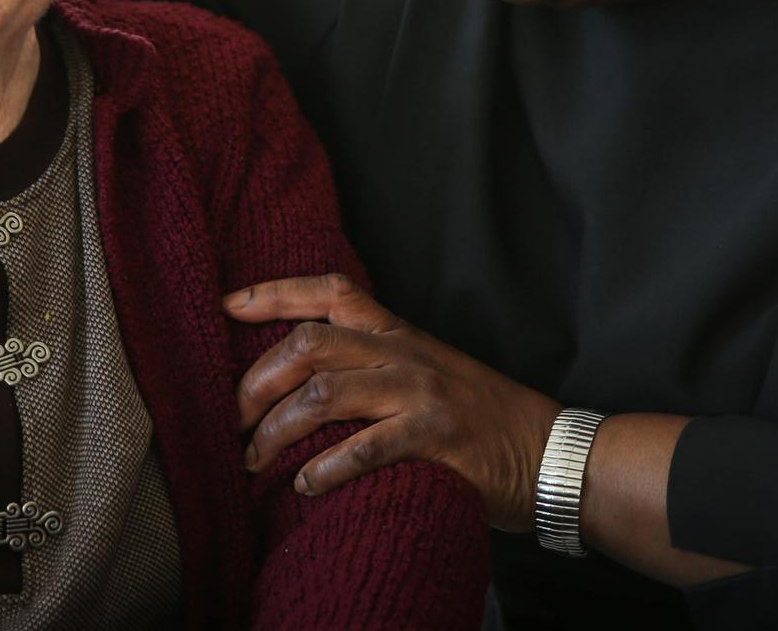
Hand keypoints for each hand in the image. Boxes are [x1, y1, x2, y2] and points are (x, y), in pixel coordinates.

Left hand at [225, 272, 562, 530]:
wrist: (550, 450)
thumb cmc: (480, 416)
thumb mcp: (427, 369)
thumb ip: (375, 361)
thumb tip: (301, 375)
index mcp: (400, 333)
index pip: (332, 292)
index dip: (275, 292)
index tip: (227, 304)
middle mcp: (405, 354)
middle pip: (311, 344)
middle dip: (257, 380)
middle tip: (231, 419)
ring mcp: (421, 393)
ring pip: (326, 393)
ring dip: (277, 429)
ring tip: (254, 461)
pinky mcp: (437, 437)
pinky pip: (366, 447)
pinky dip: (326, 467)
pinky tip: (305, 485)